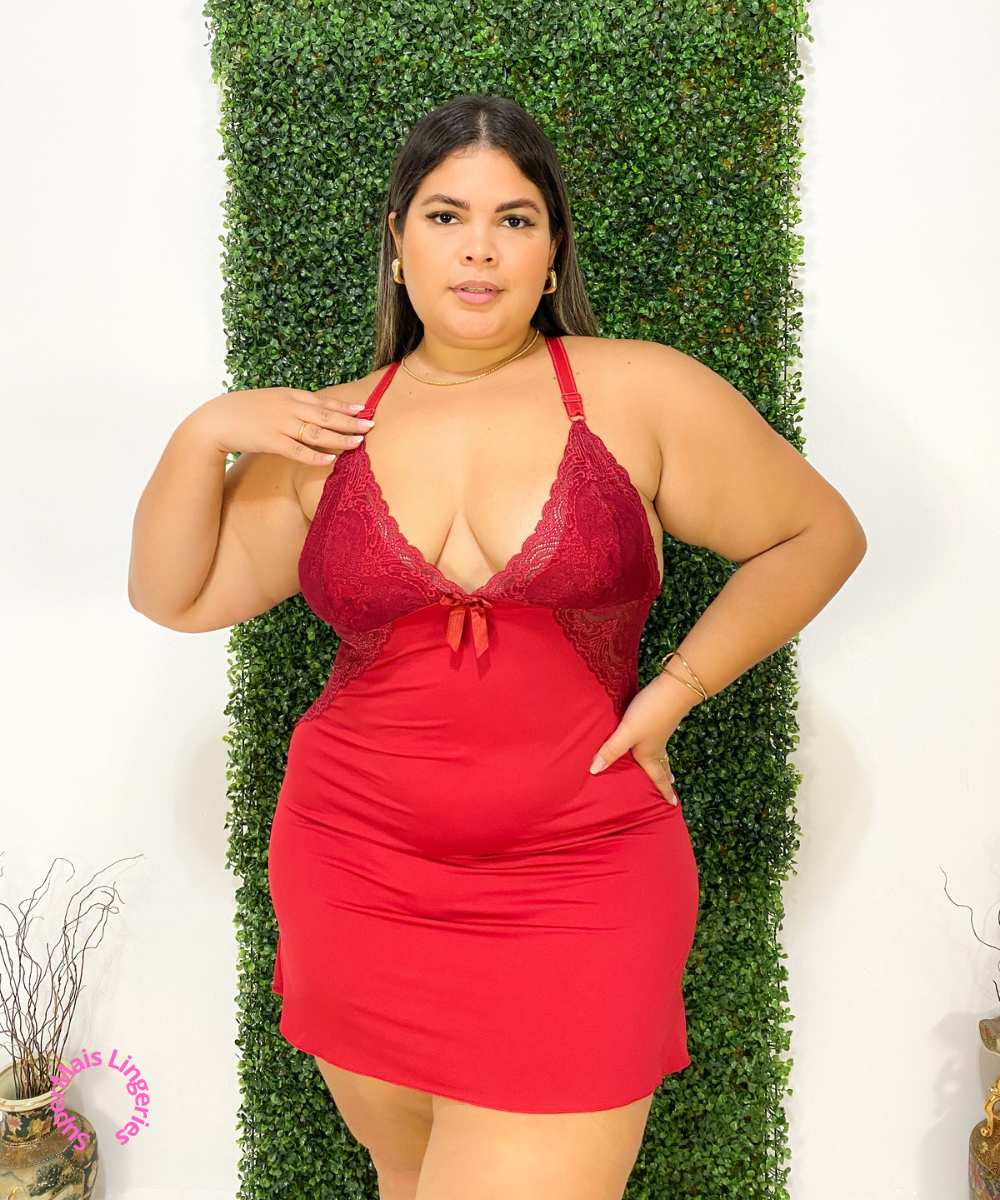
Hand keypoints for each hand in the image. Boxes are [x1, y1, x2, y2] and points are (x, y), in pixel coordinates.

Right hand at [186, 385, 373, 462]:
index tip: (364, 409)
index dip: (345, 407)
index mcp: (290, 395)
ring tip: (358, 444)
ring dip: (339, 438)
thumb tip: (314, 412)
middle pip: (326, 416)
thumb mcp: (272, 401)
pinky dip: (316, 456)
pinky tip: (331, 460)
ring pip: (317, 433)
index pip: (324, 401)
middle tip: (371, 426)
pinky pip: (298, 451)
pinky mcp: (272, 442)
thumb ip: (293, 405)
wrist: (217, 420)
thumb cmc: (245, 411)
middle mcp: (289, 407)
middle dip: (350, 422)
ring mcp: (280, 424)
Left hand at [588, 677, 692, 804]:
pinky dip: (659, 746)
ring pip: (662, 752)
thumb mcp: (627, 732)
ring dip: (663, 762)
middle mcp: (656, 746)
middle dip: (665, 778)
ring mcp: (660, 732)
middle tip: (671, 786)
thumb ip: (611, 750)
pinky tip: (654, 739)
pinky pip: (659, 740)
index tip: (673, 804)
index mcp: (649, 754)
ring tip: (665, 768)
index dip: (664, 791)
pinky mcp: (660, 719)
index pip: (658, 777)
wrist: (673, 689)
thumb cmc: (649, 713)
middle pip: (662, 766)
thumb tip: (594, 771)